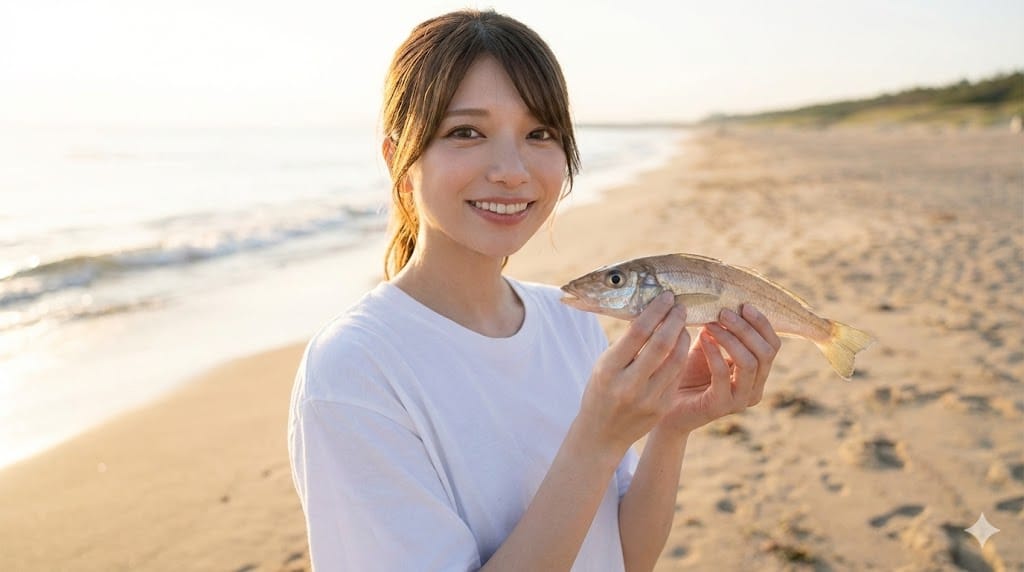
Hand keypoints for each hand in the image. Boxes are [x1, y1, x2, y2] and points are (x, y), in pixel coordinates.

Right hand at [576, 292, 691, 457]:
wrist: (602, 434)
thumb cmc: (601, 390)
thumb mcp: (604, 365)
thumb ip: (626, 344)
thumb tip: (651, 312)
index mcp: (609, 370)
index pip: (637, 332)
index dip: (655, 311)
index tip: (666, 297)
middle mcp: (629, 385)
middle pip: (661, 344)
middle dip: (674, 320)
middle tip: (680, 306)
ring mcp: (648, 399)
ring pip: (676, 360)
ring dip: (683, 337)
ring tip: (682, 324)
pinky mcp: (662, 408)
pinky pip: (677, 375)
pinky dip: (681, 355)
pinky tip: (681, 345)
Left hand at [656, 304, 780, 435]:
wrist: (663, 404)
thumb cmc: (686, 372)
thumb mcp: (708, 344)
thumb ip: (721, 327)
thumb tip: (725, 294)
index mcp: (758, 373)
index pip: (773, 345)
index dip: (762, 323)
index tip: (743, 304)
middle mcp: (754, 389)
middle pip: (766, 352)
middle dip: (746, 328)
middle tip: (724, 312)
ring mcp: (739, 400)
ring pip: (750, 363)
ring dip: (731, 338)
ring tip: (711, 323)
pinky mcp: (720, 407)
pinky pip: (723, 375)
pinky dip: (713, 352)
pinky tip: (702, 338)